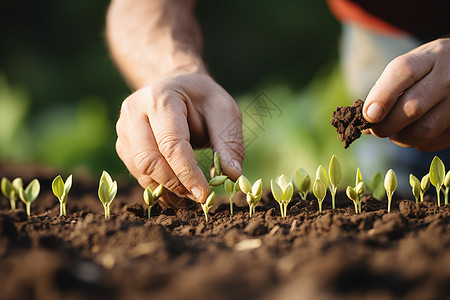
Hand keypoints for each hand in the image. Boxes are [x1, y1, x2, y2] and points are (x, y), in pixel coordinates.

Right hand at [115, 72, 243, 206]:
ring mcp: (124, 128)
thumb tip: (232, 176)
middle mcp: (134, 111)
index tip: (205, 194)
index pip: (171, 144)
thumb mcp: (225, 111)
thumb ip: (229, 142)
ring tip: (190, 195)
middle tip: (198, 196)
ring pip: (140, 170)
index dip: (188, 173)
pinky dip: (157, 186)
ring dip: (165, 189)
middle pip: (148, 160)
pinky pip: (137, 172)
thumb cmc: (203, 100)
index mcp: (160, 98)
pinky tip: (177, 190)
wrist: (177, 86)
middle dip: (175, 184)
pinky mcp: (123, 144)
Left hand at [363, 38, 449, 151]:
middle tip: (376, 129)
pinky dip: (417, 143)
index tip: (369, 115)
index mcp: (432, 56)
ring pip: (424, 129)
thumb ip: (386, 88)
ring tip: (394, 132)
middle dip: (386, 124)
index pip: (404, 72)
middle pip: (413, 106)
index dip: (382, 96)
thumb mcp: (411, 66)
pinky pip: (434, 141)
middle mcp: (449, 76)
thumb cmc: (427, 72)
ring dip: (401, 137)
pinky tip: (413, 133)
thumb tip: (367, 120)